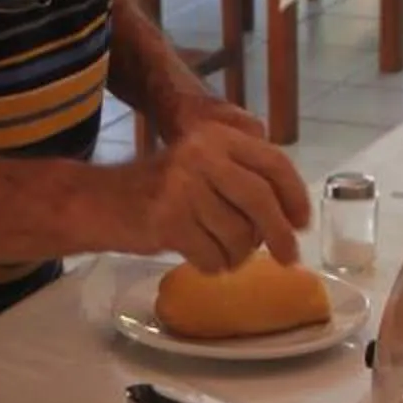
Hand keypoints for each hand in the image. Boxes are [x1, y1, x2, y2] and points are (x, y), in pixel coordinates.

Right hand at [131, 120, 310, 272]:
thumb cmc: (160, 189)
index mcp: (216, 137)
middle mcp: (202, 155)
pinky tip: (200, 256)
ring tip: (223, 252)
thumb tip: (291, 216)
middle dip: (280, 235)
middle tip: (289, 258)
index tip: (303, 223)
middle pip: (260, 200)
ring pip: (238, 236)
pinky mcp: (169, 221)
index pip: (273, 162)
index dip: (295, 196)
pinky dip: (214, 265)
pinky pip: (213, 256)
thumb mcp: (202, 166)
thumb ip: (242, 177)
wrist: (100, 201)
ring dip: (238, 255)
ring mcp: (184, 187)